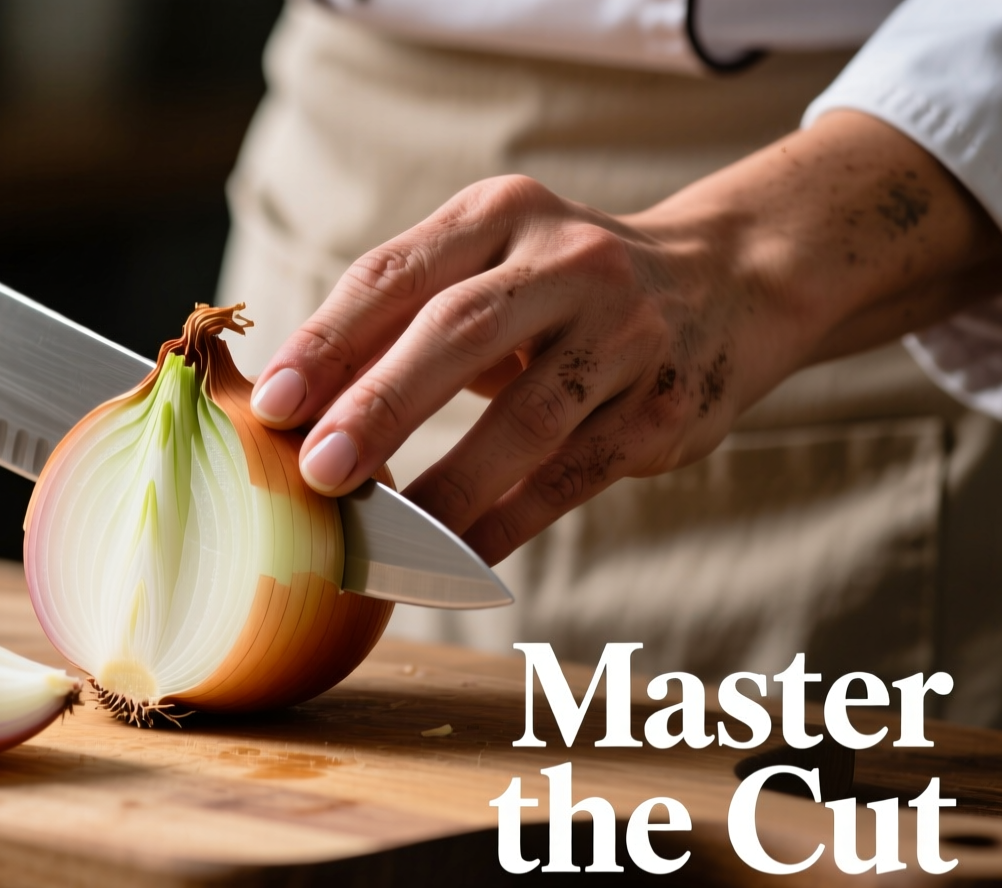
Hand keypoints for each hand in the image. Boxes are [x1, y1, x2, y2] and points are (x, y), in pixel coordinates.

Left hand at [249, 112, 1001, 563]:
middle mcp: (567, 261)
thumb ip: (402, 320)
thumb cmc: (560, 290)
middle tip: (318, 470)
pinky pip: (573, 474)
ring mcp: (627, 332)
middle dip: (381, 404)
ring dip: (448, 485)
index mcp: (500, 215)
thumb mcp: (489, 266)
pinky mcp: (664, 405)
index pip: (395, 274)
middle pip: (459, 331)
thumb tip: (289, 407)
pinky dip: (508, 521)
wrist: (731, 281)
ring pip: (528, 419)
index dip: (327, 341)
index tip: (270, 404)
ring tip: (382, 540)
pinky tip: (453, 557)